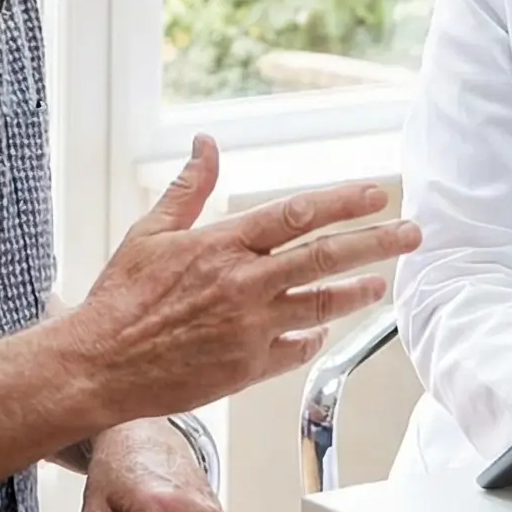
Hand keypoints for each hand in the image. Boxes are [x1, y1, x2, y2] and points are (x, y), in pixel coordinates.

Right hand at [60, 135, 420, 420]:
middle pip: (325, 256)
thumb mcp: (150, 232)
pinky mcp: (248, 367)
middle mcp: (244, 283)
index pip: (297, 213)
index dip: (342, 202)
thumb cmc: (120, 299)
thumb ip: (189, 188)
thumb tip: (206, 143)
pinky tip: (325, 328)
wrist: (100, 365)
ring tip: (381, 283)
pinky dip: (316, 335)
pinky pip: (297, 348)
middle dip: (376, 242)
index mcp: (222, 244)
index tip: (375, 195)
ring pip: (322, 303)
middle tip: (411, 233)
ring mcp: (250, 327)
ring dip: (358, 291)